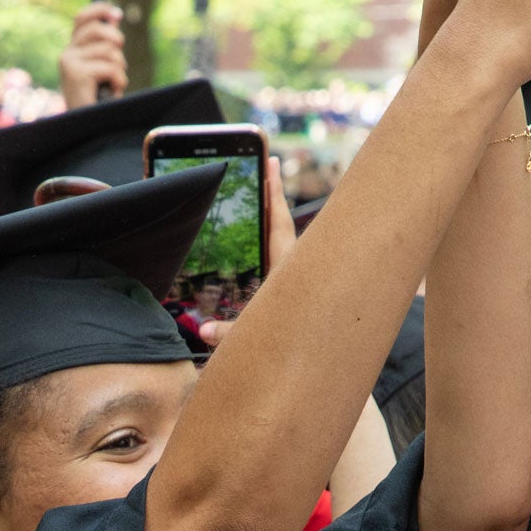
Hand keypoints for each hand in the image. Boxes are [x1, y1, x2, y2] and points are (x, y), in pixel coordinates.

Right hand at [58, 1, 127, 107]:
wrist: (88, 129)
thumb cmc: (99, 101)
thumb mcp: (103, 67)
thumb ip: (106, 43)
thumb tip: (115, 16)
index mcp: (72, 51)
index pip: (82, 18)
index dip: (100, 11)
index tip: (116, 14)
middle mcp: (67, 55)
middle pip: (98, 29)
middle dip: (116, 42)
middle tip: (119, 62)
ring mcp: (69, 63)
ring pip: (108, 50)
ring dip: (119, 68)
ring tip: (113, 83)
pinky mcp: (76, 74)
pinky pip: (110, 66)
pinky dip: (119, 80)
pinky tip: (113, 91)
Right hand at [196, 158, 292, 351]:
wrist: (325, 367)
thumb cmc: (293, 352)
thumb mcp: (253, 340)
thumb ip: (228, 334)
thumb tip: (204, 331)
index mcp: (290, 271)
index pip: (278, 222)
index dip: (272, 193)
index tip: (270, 162)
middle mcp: (297, 271)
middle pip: (282, 224)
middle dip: (273, 197)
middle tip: (266, 166)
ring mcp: (299, 280)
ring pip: (286, 242)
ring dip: (273, 221)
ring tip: (259, 197)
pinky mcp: (300, 292)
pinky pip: (285, 261)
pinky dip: (272, 248)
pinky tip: (259, 248)